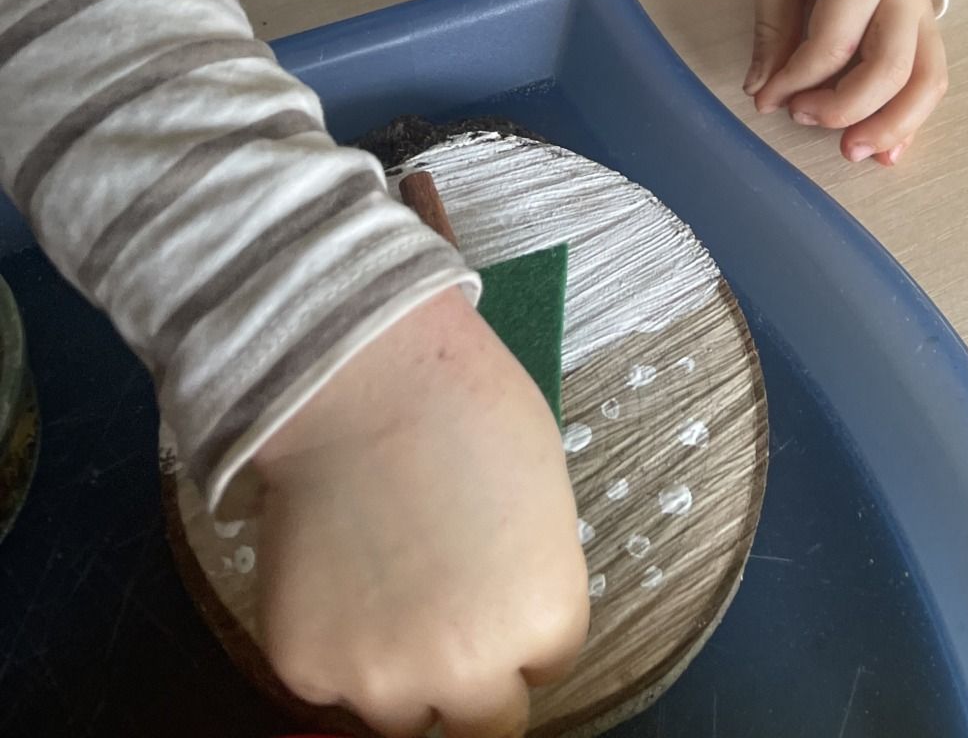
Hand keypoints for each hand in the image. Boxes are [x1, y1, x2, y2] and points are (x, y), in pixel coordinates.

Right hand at [253, 287, 588, 737]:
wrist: (363, 378)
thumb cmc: (469, 409)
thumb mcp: (543, 501)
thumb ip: (530, 584)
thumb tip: (508, 624)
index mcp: (544, 622)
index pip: (548, 667)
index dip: (523, 621)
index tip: (499, 577)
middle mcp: (469, 671)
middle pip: (483, 725)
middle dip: (473, 676)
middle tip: (447, 611)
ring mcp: (380, 678)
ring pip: (402, 713)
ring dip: (401, 670)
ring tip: (387, 583)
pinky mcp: (306, 667)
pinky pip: (330, 684)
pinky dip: (334, 644)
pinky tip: (337, 573)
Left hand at [748, 0, 946, 166]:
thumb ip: (773, 26)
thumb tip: (762, 90)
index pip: (834, 43)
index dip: (796, 80)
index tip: (766, 98)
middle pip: (892, 67)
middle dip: (846, 108)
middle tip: (802, 120)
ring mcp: (924, 12)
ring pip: (927, 81)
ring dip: (893, 125)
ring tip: (854, 152)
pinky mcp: (929, 29)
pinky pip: (932, 79)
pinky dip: (912, 119)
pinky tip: (885, 149)